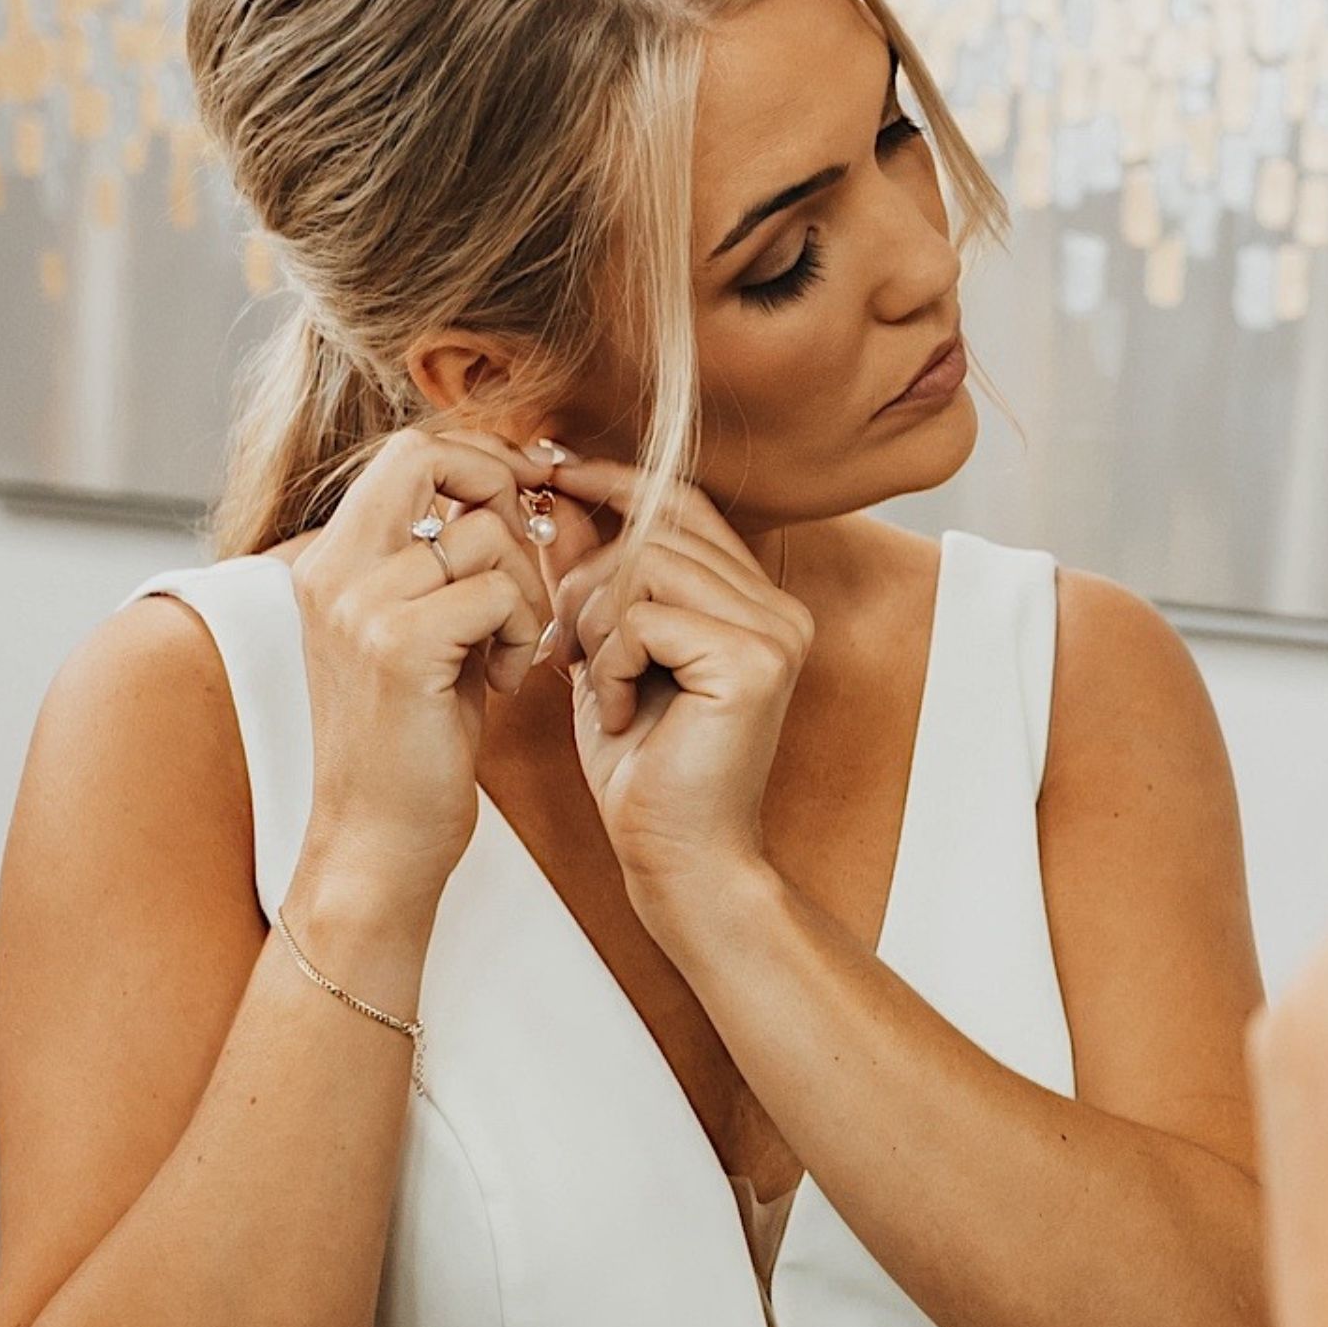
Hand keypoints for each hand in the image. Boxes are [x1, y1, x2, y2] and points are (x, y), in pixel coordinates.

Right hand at [281, 428, 560, 959]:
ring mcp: (357, 604)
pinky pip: (502, 592)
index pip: (408, 449)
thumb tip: (521, 483)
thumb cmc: (418, 737)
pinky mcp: (397, 645)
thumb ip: (450, 559)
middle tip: (532, 559)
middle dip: (504, 492)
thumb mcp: (428, 631)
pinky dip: (526, 634)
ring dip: (529, 590)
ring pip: (487, 534)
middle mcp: (330, 569)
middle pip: (430, 456)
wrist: (379, 837)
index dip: (482, 459)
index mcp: (329, 560)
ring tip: (508, 650)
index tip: (532, 496)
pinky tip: (505, 682)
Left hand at [540, 459, 814, 940]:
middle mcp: (779, 607)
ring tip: (598, 685)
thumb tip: (552, 490)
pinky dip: (610, 664)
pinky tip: (616, 712)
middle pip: (654, 532)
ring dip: (596, 626)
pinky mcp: (753, 662)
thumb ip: (595, 574)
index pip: (683, 505)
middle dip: (587, 587)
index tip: (548, 472)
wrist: (676, 854)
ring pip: (645, 566)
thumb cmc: (641, 763)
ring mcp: (775, 632)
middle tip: (569, 656)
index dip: (615, 483)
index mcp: (755, 600)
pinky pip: (644, 617)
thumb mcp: (606, 650)